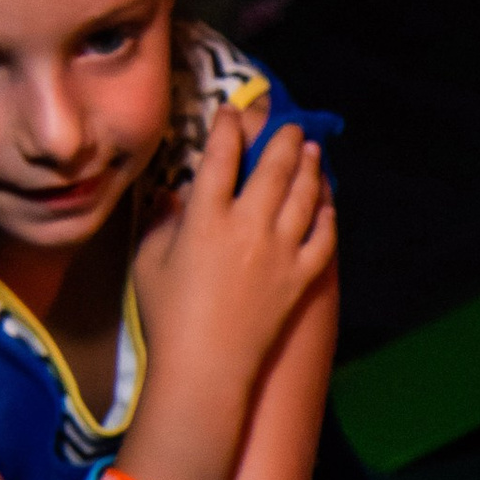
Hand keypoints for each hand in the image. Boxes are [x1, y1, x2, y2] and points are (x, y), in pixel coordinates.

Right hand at [133, 112, 336, 435]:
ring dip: (309, 169)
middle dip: (282, 139)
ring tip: (311, 151)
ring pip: (304, 197)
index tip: (233, 112)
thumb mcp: (150, 261)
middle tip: (289, 124)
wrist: (206, 368)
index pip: (220, 157)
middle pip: (273, 168)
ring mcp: (281, 252)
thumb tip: (176, 195)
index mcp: (206, 218)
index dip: (228, 128)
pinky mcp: (301, 279)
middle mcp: (249, 227)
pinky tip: (328, 206)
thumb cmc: (168, 316)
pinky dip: (327, 217)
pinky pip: (323, 240)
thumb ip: (165, 223)